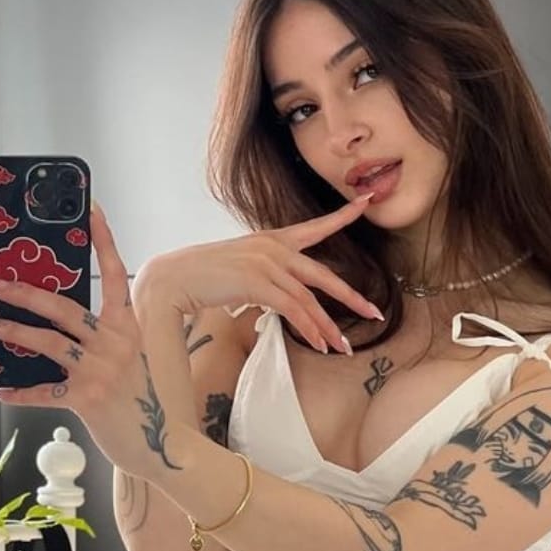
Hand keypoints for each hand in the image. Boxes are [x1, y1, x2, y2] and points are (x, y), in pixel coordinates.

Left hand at [0, 202, 155, 473]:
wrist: (161, 446)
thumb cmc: (140, 401)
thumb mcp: (131, 359)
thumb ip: (104, 337)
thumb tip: (58, 321)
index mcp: (129, 328)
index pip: (115, 274)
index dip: (102, 241)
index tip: (89, 210)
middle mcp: (116, 344)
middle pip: (65, 307)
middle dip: (25, 292)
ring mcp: (102, 370)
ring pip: (48, 342)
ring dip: (13, 331)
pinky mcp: (87, 398)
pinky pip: (45, 391)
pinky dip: (21, 392)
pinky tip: (2, 390)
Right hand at [132, 193, 383, 354]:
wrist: (174, 278)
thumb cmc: (203, 277)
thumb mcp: (241, 270)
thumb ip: (267, 278)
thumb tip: (282, 300)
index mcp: (273, 239)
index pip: (315, 227)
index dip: (342, 216)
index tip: (366, 203)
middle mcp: (274, 248)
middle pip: (323, 275)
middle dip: (352, 296)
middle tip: (376, 313)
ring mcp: (266, 264)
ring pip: (309, 299)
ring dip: (326, 327)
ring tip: (341, 347)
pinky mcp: (257, 283)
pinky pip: (292, 309)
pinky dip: (308, 329)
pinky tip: (319, 344)